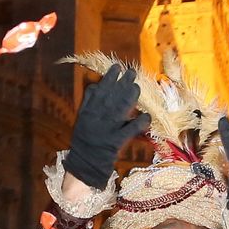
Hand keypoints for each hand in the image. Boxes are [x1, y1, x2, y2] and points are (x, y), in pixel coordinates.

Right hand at [64, 65, 149, 188]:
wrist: (85, 161)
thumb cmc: (85, 137)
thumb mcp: (82, 116)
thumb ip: (88, 100)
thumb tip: (95, 83)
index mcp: (90, 110)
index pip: (101, 89)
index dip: (110, 77)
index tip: (117, 67)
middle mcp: (99, 116)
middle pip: (113, 95)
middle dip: (123, 82)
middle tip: (132, 72)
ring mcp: (109, 128)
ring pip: (121, 108)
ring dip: (130, 97)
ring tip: (137, 87)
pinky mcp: (117, 141)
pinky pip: (130, 130)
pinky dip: (139, 123)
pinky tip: (146, 116)